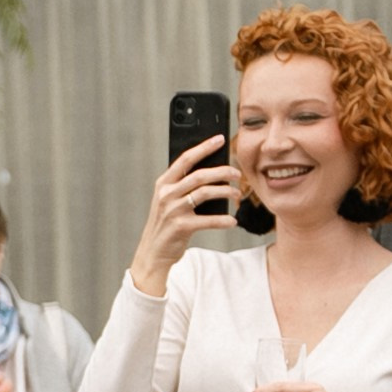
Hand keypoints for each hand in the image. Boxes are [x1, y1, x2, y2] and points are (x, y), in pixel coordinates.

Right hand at [130, 138, 239, 296]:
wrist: (153, 252)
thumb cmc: (166, 224)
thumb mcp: (169, 201)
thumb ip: (184, 186)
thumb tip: (214, 172)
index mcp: (164, 183)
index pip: (186, 159)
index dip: (204, 147)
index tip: (220, 139)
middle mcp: (167, 194)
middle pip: (200, 175)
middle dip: (223, 171)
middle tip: (238, 173)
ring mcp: (173, 210)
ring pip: (206, 193)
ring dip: (226, 192)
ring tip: (237, 194)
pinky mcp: (181, 226)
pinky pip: (208, 220)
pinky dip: (223, 220)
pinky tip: (232, 221)